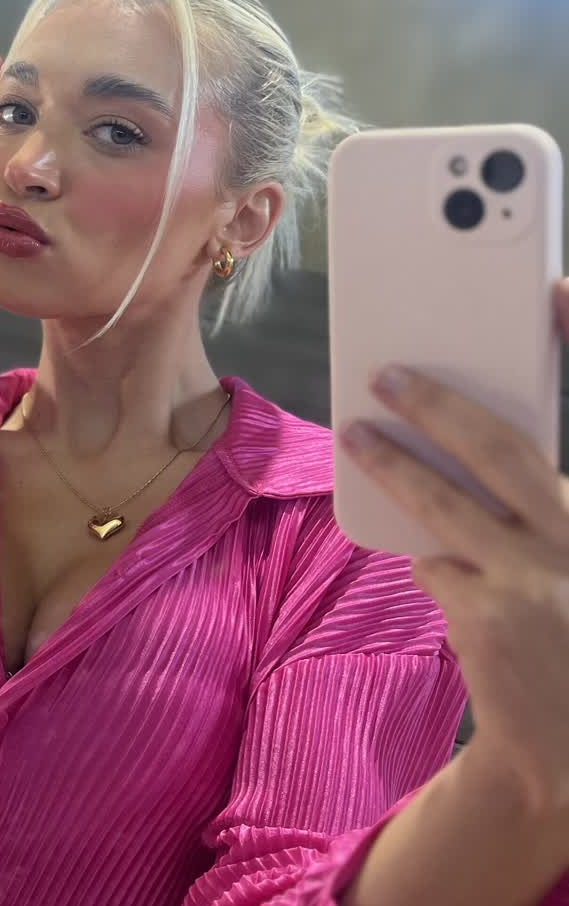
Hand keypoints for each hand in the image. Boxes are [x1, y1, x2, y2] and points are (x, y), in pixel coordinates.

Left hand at [340, 279, 568, 813]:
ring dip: (395, 465)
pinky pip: (436, 563)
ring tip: (357, 434)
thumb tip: (457, 436)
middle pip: (504, 450)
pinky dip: (430, 557)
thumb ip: (539, 503)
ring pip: (446, 505)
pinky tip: (440, 569)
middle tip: (389, 372)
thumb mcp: (566, 552)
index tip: (553, 289)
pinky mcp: (488, 617)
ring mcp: (537, 578)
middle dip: (441, 404)